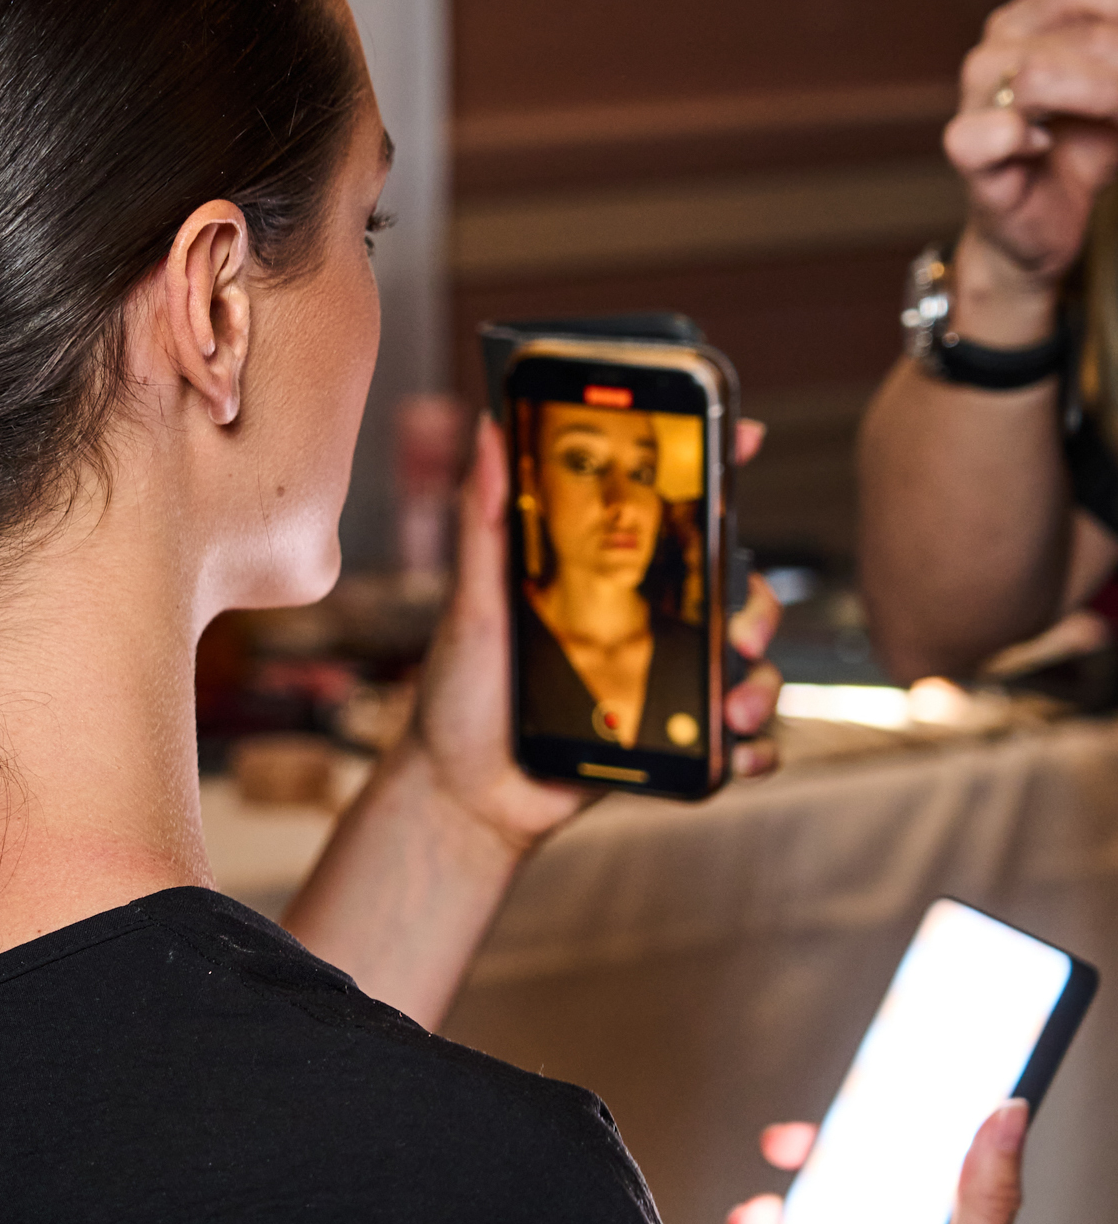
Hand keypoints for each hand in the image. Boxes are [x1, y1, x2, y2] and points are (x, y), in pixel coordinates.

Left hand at [406, 413, 783, 852]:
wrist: (465, 793)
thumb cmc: (462, 695)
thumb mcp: (472, 603)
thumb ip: (484, 521)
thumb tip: (488, 430)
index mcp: (607, 578)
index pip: (675, 514)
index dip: (718, 468)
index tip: (745, 435)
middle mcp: (647, 621)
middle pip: (732, 590)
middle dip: (757, 605)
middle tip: (739, 631)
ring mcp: (665, 680)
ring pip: (748, 666)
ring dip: (760, 683)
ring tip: (730, 710)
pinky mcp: (673, 740)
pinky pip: (738, 740)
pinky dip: (755, 746)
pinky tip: (737, 752)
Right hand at [945, 0, 1117, 317]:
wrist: (1046, 219)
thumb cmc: (1084, 146)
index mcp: (1031, 19)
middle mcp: (997, 49)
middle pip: (1081, 34)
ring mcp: (974, 97)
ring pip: (1038, 75)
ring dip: (1099, 100)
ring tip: (1113, 121)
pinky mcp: (967, 149)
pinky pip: (992, 132)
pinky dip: (1026, 141)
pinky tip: (1042, 149)